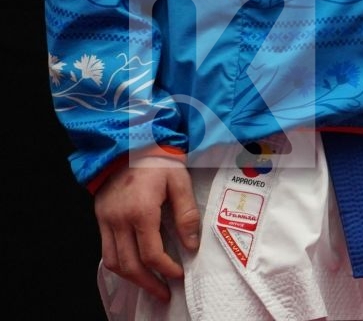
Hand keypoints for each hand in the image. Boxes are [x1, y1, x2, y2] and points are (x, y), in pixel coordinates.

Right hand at [95, 154, 199, 301]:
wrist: (130, 141)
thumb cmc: (159, 159)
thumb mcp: (180, 182)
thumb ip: (186, 214)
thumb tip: (191, 245)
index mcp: (140, 211)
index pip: (151, 253)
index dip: (166, 269)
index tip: (178, 276)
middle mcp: (118, 220)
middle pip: (129, 265)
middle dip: (148, 283)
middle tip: (164, 293)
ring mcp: (106, 220)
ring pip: (113, 262)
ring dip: (131, 278)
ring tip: (149, 285)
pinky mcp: (100, 217)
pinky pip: (106, 250)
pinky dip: (119, 264)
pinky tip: (134, 267)